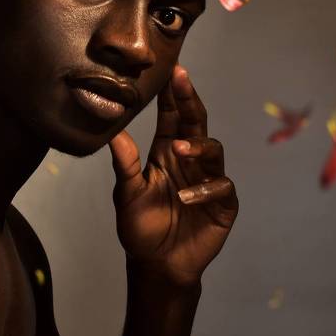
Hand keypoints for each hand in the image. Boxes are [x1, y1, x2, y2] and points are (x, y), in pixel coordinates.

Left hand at [108, 64, 237, 287]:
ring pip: (213, 150)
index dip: (173, 95)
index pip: (172, 117)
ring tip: (178, 150)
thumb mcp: (127, 195)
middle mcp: (190, 161)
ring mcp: (208, 180)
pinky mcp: (223, 204)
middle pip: (196, 124)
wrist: (156, 264)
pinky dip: (206, 189)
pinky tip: (187, 196)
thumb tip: (113, 133)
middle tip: (182, 79)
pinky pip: (222, 187)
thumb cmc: (140, 227)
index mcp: (165, 153)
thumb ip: (125, 165)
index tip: (170, 70)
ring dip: (196, 146)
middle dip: (190, 100)